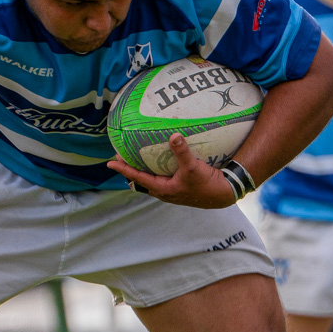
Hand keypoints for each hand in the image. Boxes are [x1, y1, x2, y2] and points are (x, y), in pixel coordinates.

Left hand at [105, 134, 237, 208]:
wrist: (222, 194)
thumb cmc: (206, 184)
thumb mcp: (193, 167)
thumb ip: (182, 152)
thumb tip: (173, 136)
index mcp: (162, 189)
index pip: (137, 177)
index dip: (123, 169)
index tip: (110, 162)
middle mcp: (164, 191)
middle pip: (141, 178)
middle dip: (130, 168)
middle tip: (120, 155)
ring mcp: (171, 190)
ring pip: (151, 178)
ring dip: (142, 168)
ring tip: (135, 156)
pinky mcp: (179, 186)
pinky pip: (161, 176)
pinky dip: (155, 167)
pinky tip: (158, 158)